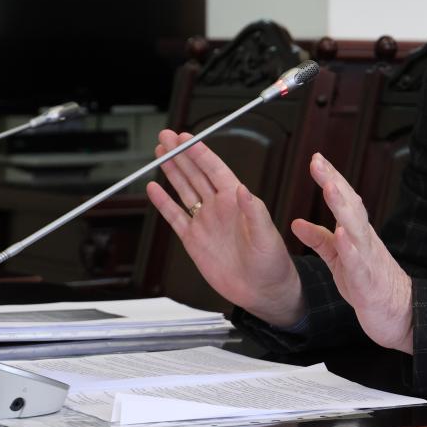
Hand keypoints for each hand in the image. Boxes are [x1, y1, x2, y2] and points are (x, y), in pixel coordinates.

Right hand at [145, 130, 304, 327]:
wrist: (262, 291)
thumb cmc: (272, 262)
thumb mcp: (266, 236)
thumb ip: (254, 212)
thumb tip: (242, 190)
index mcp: (237, 201)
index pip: (215, 169)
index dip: (199, 152)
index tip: (186, 138)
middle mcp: (219, 207)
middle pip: (195, 174)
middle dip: (180, 154)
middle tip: (166, 136)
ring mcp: (205, 222)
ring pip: (184, 190)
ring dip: (172, 171)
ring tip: (160, 152)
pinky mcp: (194, 240)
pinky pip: (175, 217)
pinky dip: (164, 203)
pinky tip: (154, 188)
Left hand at [292, 154, 413, 353]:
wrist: (402, 314)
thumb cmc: (370, 286)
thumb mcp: (339, 260)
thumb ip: (320, 240)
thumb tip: (296, 222)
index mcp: (357, 234)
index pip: (344, 200)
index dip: (331, 178)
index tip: (317, 157)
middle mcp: (365, 240)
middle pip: (350, 205)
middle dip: (334, 182)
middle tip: (319, 162)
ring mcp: (368, 259)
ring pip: (355, 227)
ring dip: (342, 206)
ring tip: (328, 187)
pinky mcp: (368, 281)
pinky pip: (359, 262)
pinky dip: (349, 247)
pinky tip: (340, 234)